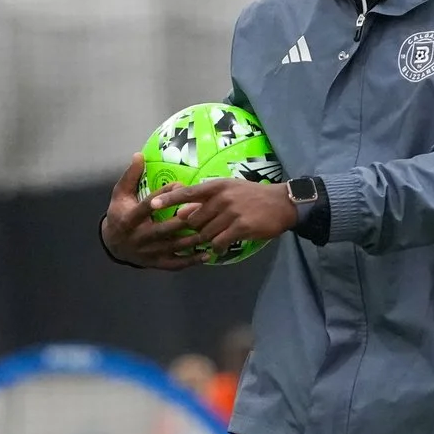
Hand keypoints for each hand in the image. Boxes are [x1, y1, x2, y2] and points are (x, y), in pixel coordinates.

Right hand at [99, 155, 206, 270]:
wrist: (113, 245)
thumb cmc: (119, 214)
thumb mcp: (120, 194)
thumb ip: (130, 176)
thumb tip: (139, 155)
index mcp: (129, 219)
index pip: (148, 206)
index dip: (164, 196)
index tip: (181, 186)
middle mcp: (139, 238)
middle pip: (164, 229)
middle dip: (184, 220)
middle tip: (204, 209)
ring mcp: (149, 253)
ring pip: (173, 247)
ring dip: (193, 240)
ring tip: (212, 230)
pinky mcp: (156, 263)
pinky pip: (175, 264)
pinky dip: (191, 260)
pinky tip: (207, 253)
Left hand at [149, 178, 299, 256]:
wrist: (282, 204)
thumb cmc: (252, 196)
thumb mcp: (228, 192)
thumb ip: (205, 201)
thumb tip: (182, 213)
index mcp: (217, 186)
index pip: (187, 192)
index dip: (168, 199)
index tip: (151, 205)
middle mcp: (221, 198)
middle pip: (194, 220)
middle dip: (193, 230)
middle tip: (196, 235)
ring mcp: (231, 212)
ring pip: (206, 233)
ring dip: (207, 239)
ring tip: (214, 239)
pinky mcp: (241, 227)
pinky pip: (219, 242)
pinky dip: (218, 247)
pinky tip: (222, 246)